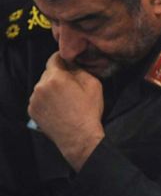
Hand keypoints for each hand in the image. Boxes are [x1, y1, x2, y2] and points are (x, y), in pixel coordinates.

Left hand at [28, 53, 104, 169]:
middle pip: (48, 73)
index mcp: (55, 77)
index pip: (54, 59)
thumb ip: (80, 69)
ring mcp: (34, 100)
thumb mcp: (93, 84)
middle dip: (58, 75)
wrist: (79, 137)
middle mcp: (40, 87)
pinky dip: (46, 99)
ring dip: (51, 88)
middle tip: (71, 83)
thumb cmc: (88, 110)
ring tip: (64, 98)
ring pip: (43, 86)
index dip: (62, 58)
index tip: (69, 62)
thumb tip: (72, 63)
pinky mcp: (32, 111)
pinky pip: (38, 99)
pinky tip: (58, 107)